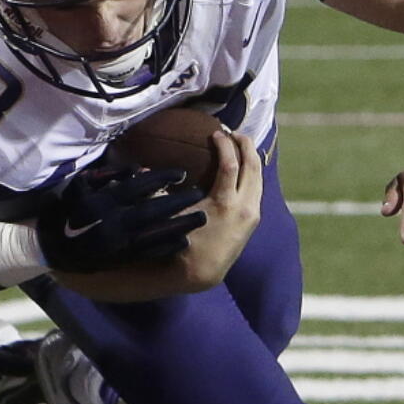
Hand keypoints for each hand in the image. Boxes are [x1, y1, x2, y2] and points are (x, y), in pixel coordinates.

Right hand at [36, 167, 205, 273]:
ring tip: (200, 218)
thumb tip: (138, 169)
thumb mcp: (80, 186)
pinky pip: (148, 253)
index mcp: (100, 202)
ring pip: (155, 234)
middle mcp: (110, 223)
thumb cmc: (66, 211)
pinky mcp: (119, 259)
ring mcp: (117, 244)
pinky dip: (167, 247)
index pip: (137, 187)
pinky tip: (183, 241)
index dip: (161, 179)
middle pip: (152, 211)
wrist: (51, 248)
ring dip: (180, 226)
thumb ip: (107, 176)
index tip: (181, 174)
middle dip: (178, 203)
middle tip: (199, 195)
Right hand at [173, 131, 262, 288]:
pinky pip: (257, 188)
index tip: (216, 132)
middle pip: (252, 166)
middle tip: (235, 133)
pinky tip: (245, 168)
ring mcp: (252, 213)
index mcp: (224, 203)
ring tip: (242, 145)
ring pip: (259, 177)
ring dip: (252, 158)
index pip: (230, 165)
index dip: (224, 145)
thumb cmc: (183, 242)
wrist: (202, 271)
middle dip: (245, 145)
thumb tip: (144, 167)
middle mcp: (243, 207)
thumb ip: (160, 191)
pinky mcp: (254, 220)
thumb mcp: (171, 215)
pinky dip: (253, 174)